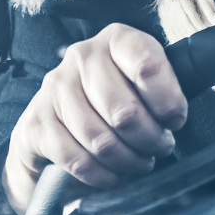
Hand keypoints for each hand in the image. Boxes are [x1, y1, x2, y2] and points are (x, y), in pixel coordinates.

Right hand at [4, 24, 188, 214]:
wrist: (55, 129)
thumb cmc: (113, 105)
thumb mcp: (144, 86)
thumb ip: (165, 90)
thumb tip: (178, 116)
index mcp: (117, 39)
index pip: (147, 64)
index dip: (168, 102)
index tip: (174, 121)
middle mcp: (82, 56)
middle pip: (124, 110)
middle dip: (149, 140)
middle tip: (158, 148)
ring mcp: (54, 88)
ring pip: (100, 139)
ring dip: (128, 161)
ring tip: (139, 162)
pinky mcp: (36, 123)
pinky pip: (76, 159)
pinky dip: (101, 175)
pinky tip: (112, 174)